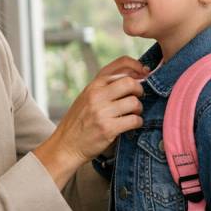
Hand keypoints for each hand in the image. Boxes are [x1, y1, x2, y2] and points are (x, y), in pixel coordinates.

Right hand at [35, 56, 146, 184]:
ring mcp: (102, 112)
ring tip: (133, 114)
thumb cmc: (79, 122)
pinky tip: (132, 125)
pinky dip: (137, 122)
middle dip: (140, 90)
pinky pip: (134, 120)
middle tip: (139, 97)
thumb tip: (135, 76)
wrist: (65, 146)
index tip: (145, 73)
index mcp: (93, 85)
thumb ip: (106, 87)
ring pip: (134, 102)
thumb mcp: (87, 97)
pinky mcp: (108, 128)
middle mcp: (97, 95)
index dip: (137, 66)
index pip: (120, 64)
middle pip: (130, 82)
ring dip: (139, 109)